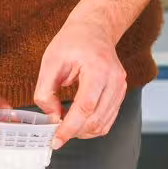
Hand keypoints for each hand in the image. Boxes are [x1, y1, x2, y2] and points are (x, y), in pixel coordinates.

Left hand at [34, 17, 128, 147]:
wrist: (95, 29)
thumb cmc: (73, 41)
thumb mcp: (50, 62)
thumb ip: (46, 92)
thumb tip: (52, 117)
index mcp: (98, 69)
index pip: (85, 107)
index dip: (70, 128)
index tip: (56, 140)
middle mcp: (115, 79)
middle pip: (97, 119)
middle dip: (75, 132)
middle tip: (56, 135)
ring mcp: (121, 87)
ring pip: (104, 123)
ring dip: (84, 131)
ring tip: (66, 127)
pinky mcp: (120, 93)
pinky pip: (108, 118)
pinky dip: (93, 126)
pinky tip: (78, 122)